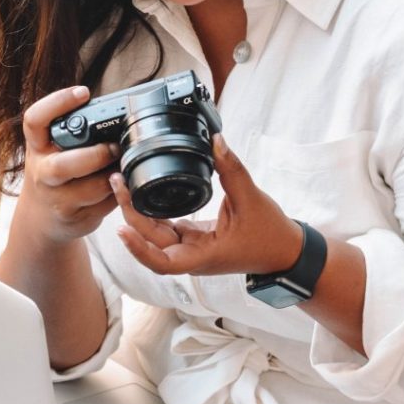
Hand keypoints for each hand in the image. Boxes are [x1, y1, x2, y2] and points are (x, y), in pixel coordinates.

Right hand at [17, 86, 119, 243]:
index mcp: (37, 148)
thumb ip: (74, 135)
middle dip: (96, 156)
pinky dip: (118, 194)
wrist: (41, 219)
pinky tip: (121, 185)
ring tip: (122, 166)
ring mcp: (57, 199)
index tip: (83, 92)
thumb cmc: (55, 175)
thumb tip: (116, 113)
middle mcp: (42, 173)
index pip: (35, 120)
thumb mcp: (52, 151)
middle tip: (113, 148)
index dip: (57, 103)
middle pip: (64, 165)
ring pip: (92, 189)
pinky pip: (105, 205)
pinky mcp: (75, 218)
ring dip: (113, 177)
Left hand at [112, 134, 303, 275]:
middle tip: (118, 184)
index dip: (139, 249)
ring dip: (138, 214)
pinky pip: (167, 229)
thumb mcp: (251, 198)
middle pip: (151, 242)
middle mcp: (192, 255)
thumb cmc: (270, 234)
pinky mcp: (194, 239)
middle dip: (131, 215)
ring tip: (123, 185)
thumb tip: (216, 141)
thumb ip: (231, 169)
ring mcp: (191, 248)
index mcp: (203, 255)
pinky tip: (142, 194)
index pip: (161, 262)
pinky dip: (153, 214)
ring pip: (156, 236)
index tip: (122, 229)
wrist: (284, 251)